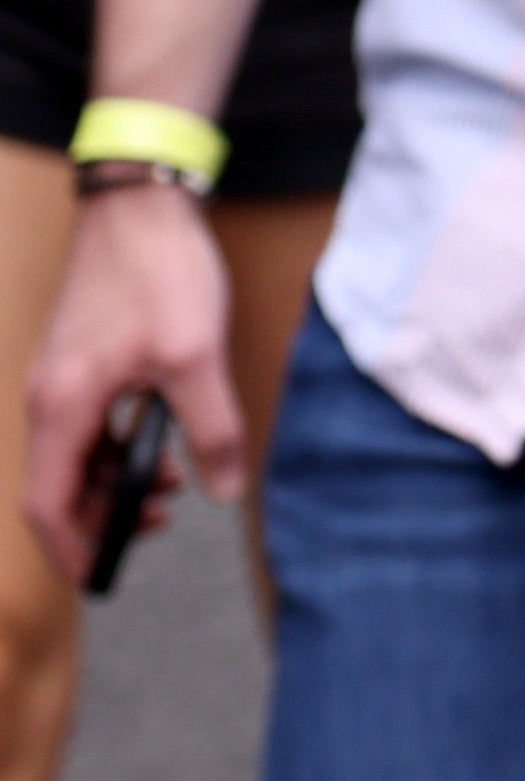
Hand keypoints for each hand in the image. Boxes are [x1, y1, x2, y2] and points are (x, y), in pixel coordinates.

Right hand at [23, 180, 239, 577]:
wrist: (142, 206)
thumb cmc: (160, 273)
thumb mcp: (197, 357)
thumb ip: (209, 429)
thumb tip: (223, 487)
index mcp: (62, 406)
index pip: (45, 504)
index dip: (72, 546)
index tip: (101, 574)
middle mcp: (49, 399)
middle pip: (58, 487)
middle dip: (103, 515)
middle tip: (160, 518)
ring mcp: (61, 381)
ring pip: (76, 458)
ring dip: (116, 481)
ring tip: (171, 482)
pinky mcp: (81, 364)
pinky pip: (88, 428)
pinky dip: (118, 447)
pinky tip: (163, 441)